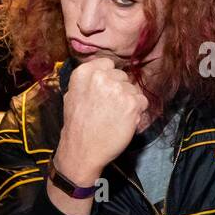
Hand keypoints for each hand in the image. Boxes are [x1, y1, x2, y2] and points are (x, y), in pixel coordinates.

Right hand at [56, 57, 149, 182]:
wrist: (83, 150)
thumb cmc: (78, 125)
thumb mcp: (72, 95)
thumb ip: (88, 81)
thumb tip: (104, 73)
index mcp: (85, 73)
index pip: (108, 64)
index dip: (109, 78)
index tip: (105, 90)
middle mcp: (102, 77)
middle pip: (122, 76)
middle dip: (120, 90)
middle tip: (109, 108)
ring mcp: (118, 89)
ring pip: (133, 89)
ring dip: (129, 102)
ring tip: (114, 117)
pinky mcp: (132, 104)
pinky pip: (142, 101)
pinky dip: (137, 112)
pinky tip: (124, 121)